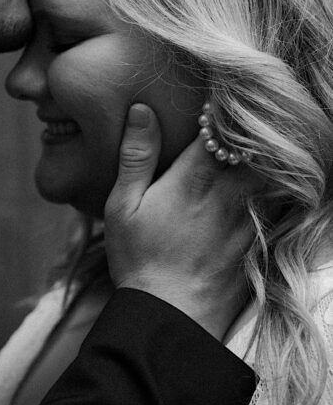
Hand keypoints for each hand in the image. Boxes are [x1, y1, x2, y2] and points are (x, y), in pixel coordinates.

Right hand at [103, 104, 256, 338]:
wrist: (172, 318)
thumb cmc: (139, 260)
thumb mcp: (121, 206)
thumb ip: (136, 155)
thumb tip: (142, 108)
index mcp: (195, 177)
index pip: (220, 123)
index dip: (223, 101)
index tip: (220, 87)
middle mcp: (231, 191)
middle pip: (257, 142)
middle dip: (253, 122)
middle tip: (248, 105)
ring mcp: (251, 216)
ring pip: (274, 169)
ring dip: (269, 150)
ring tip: (265, 134)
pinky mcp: (262, 238)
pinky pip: (282, 201)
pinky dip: (279, 183)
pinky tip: (272, 177)